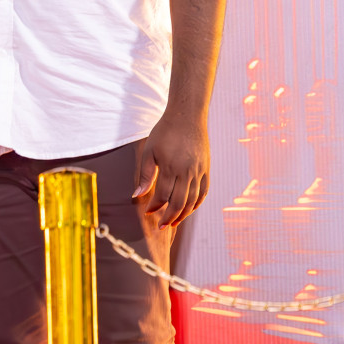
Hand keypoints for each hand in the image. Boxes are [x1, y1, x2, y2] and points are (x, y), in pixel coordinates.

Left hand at [133, 114, 209, 228]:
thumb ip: (145, 174)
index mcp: (171, 167)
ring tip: (174, 222)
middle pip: (180, 202)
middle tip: (162, 227)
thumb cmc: (165, 132)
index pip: (163, 195)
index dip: (155, 207)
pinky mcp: (207, 169)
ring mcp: (200, 171)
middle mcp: (187, 172)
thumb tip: (137, 195)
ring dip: (184, 214)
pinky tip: (189, 209)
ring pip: (193, 200)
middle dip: (170, 217)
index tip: (148, 213)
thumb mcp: (149, 151)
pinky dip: (197, 203)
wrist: (187, 117)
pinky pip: (204, 192)